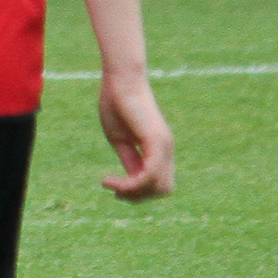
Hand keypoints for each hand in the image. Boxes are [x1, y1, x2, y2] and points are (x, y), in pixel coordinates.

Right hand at [96, 69, 173, 200]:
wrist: (121, 81)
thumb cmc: (117, 105)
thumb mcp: (120, 139)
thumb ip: (130, 160)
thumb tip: (134, 181)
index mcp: (158, 149)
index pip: (158, 183)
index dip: (137, 192)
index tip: (112, 186)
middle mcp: (166, 150)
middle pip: (162, 190)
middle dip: (138, 197)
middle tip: (114, 191)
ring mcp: (164, 147)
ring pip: (159, 187)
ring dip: (133, 193)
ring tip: (110, 185)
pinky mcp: (156, 142)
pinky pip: (150, 175)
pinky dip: (131, 184)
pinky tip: (111, 181)